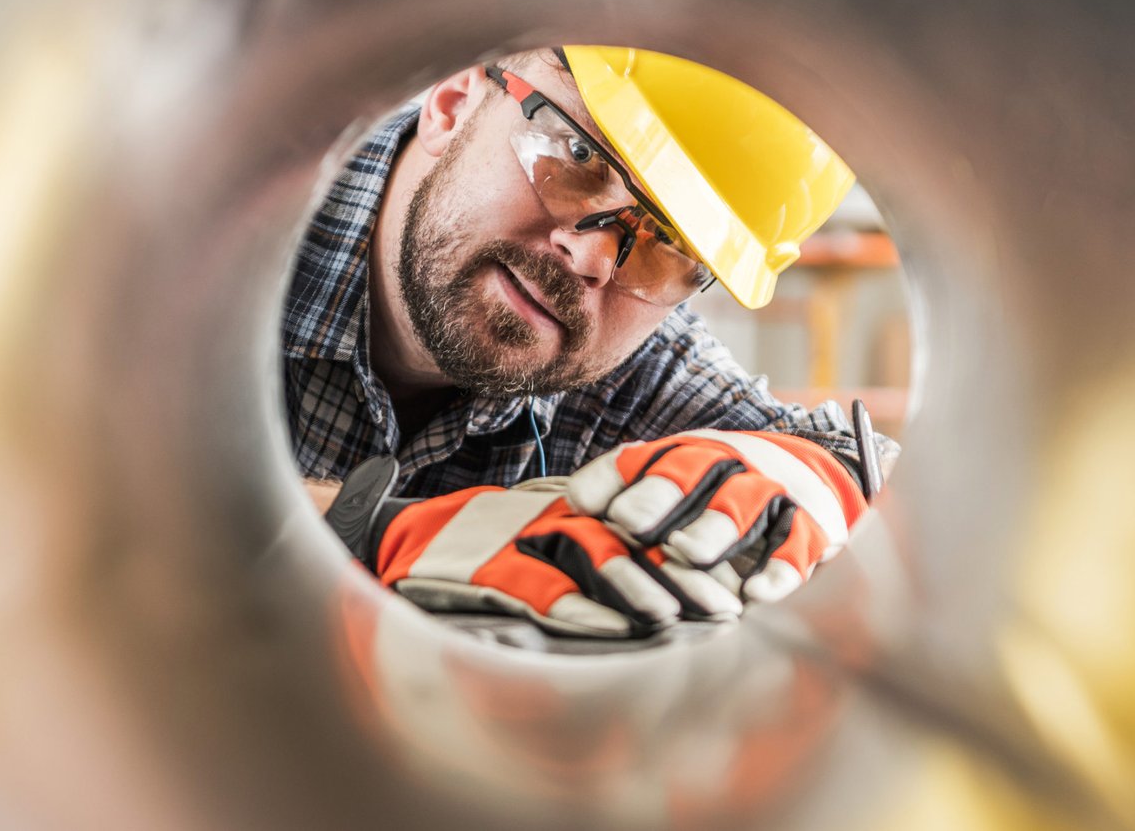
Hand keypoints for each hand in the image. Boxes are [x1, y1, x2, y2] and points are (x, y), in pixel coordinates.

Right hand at [371, 477, 736, 637]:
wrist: (400, 540)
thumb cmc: (482, 546)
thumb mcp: (547, 537)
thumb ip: (596, 545)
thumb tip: (666, 582)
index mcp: (572, 505)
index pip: (643, 523)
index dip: (687, 552)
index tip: (733, 582)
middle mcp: (550, 514)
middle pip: (628, 535)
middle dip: (679, 571)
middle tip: (723, 605)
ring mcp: (517, 538)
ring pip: (590, 555)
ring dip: (636, 588)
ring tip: (674, 617)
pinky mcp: (484, 568)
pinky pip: (539, 587)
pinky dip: (577, 608)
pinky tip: (613, 630)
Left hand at [566, 431, 867, 605]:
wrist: (811, 473)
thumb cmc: (717, 490)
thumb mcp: (676, 478)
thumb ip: (626, 487)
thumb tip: (572, 502)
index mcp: (689, 453)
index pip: (645, 458)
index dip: (615, 478)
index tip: (582, 502)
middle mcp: (728, 465)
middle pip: (692, 473)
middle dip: (658, 496)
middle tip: (629, 524)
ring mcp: (770, 493)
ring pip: (741, 506)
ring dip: (713, 528)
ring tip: (685, 552)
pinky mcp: (810, 528)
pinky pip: (796, 546)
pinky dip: (779, 570)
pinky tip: (755, 595)